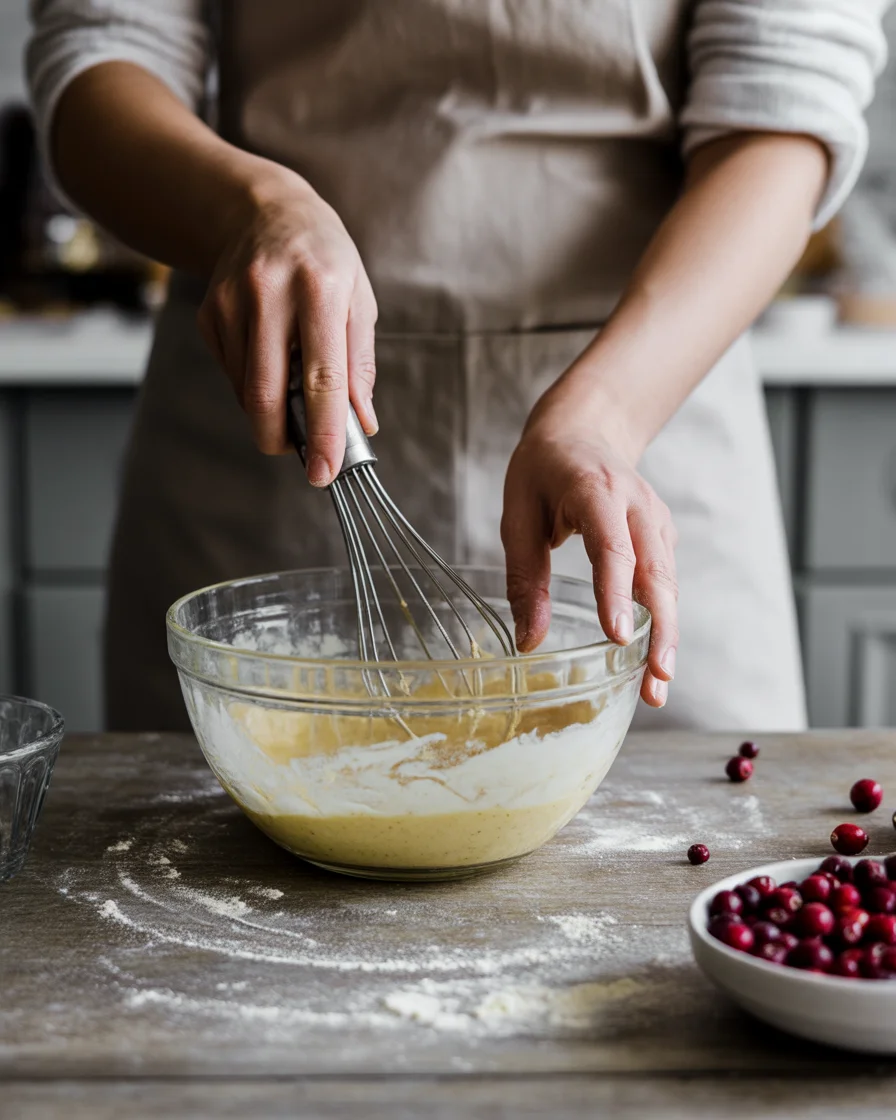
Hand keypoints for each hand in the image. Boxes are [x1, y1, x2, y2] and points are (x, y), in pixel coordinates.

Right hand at [197, 168, 376, 482]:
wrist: (263, 210)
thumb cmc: (325, 261)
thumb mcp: (358, 299)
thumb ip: (360, 363)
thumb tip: (362, 423)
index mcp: (320, 288)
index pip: (322, 378)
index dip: (324, 433)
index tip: (326, 472)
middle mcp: (270, 293)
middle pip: (267, 394)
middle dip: (282, 440)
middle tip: (301, 455)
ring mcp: (231, 302)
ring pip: (246, 390)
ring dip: (271, 410)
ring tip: (293, 389)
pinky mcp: (208, 313)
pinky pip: (232, 374)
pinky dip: (253, 385)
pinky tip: (269, 357)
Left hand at [502, 391, 677, 706]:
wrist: (585, 429)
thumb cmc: (542, 472)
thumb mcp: (517, 516)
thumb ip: (524, 578)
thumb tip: (528, 641)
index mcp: (595, 491)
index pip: (611, 547)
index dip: (617, 593)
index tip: (618, 638)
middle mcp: (636, 505)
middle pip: (656, 573)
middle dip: (659, 631)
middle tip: (655, 680)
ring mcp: (655, 520)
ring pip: (669, 583)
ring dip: (667, 635)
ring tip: (656, 686)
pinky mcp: (662, 535)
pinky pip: (666, 581)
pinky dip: (663, 620)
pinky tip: (653, 659)